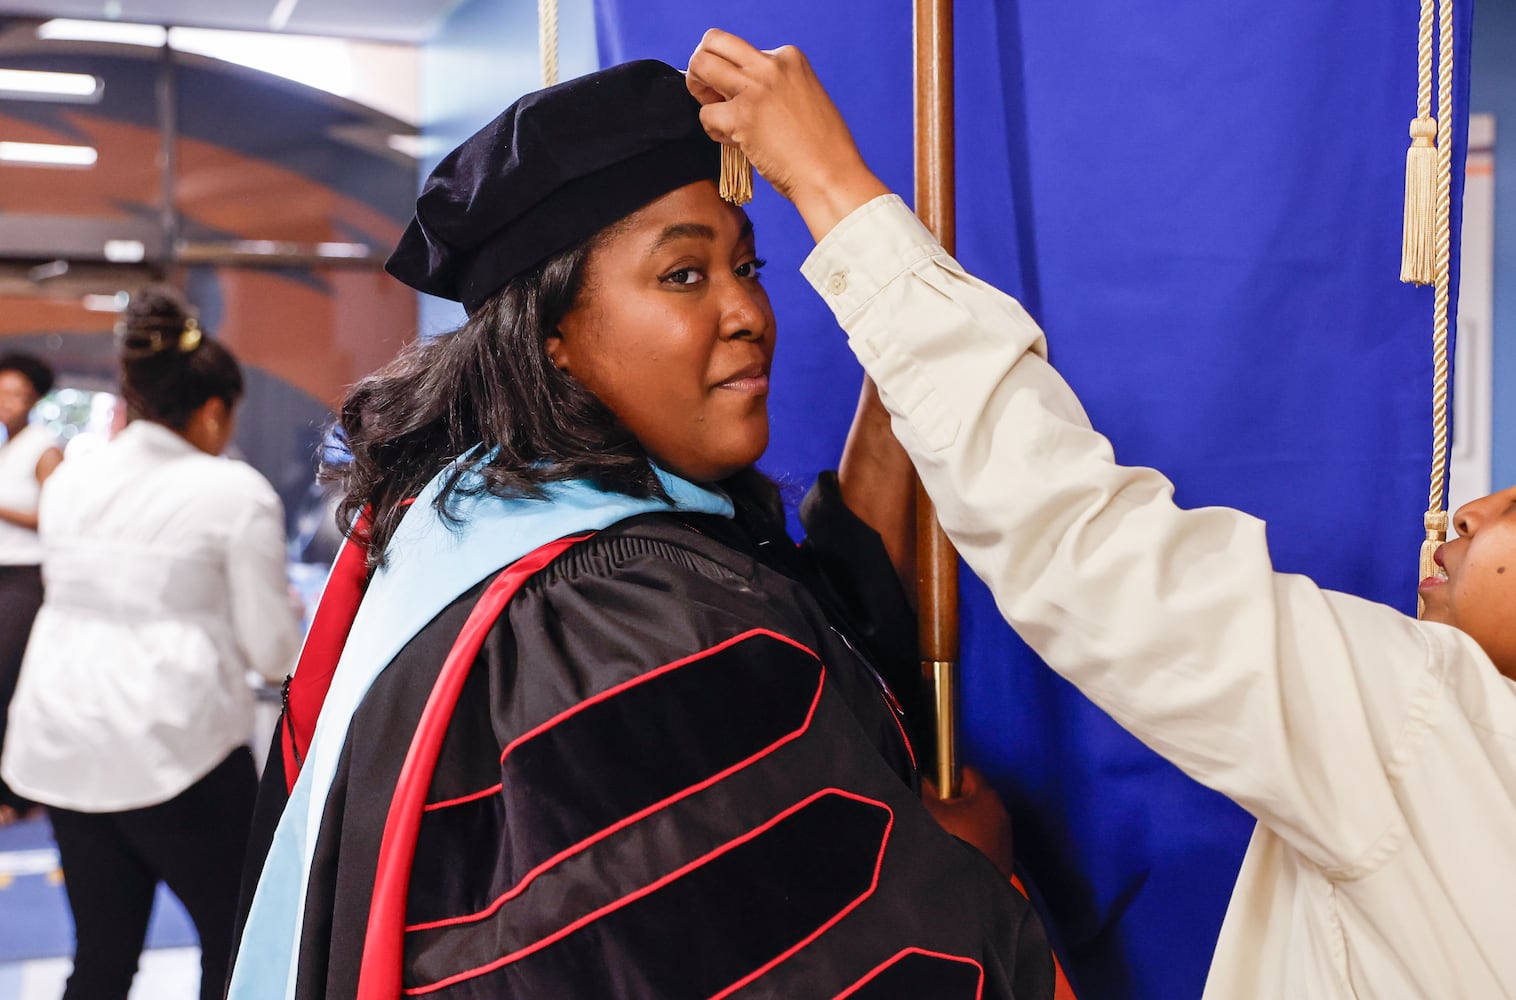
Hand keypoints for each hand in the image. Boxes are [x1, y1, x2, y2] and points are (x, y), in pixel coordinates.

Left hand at [686, 28, 889, 239]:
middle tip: (708, 92)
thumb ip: (772, 85)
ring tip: (716, 114)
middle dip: (701, 65)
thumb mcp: (803, 97)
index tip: (740, 95)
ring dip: (696, 88)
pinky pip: (705, 114)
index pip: (740, 49)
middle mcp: (771, 64)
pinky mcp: (742, 116)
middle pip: (713, 42)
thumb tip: (735, 89)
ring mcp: (755, 88)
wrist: (830, 175)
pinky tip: (735, 143)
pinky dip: (713, 131)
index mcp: (789, 57)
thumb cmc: (820, 147)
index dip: (732, 72)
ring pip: (700, 66)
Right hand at [922, 765, 1014, 878]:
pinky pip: (984, 840)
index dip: (945, 777)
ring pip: (978, 820)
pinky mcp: (1004, 857)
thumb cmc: (950, 843)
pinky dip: (972, 843)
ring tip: (946, 840)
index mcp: (986, 796)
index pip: (964, 772)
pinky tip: (958, 854)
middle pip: (971, 797)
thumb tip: (925, 781)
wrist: (968, 890)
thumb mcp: (929, 811)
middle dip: (952, 803)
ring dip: (962, 825)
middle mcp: (1000, 812)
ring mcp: (1005, 837)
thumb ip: (925, 789)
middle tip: (935, 818)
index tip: (932, 792)